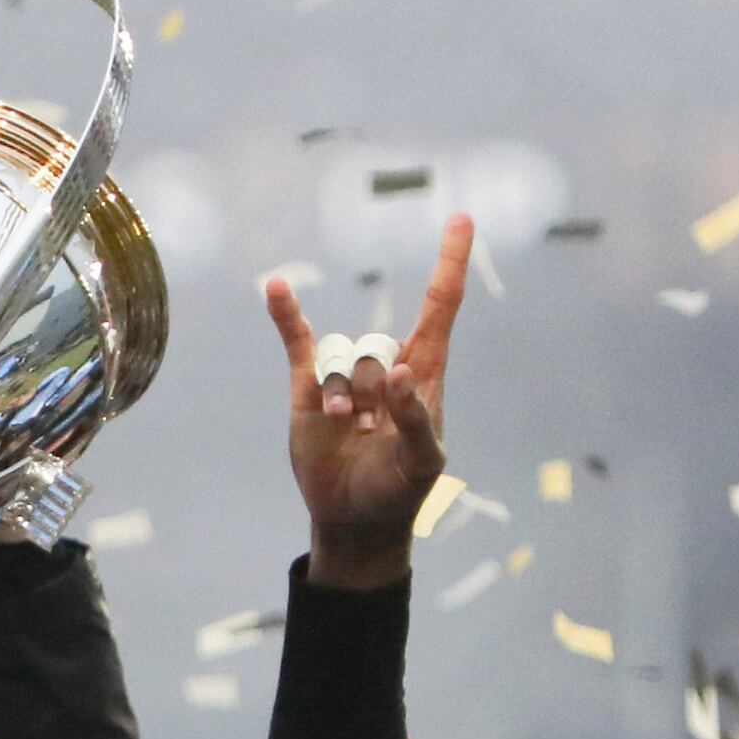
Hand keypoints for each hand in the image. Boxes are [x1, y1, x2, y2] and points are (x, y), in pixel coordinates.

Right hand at [267, 216, 469, 591]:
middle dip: (371, 385)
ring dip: (340, 391)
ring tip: (344, 427)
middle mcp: (385, 365)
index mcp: (424, 373)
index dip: (449, 263)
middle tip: (368, 427)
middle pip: (379, 344)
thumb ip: (415, 418)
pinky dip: (287, 316)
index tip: (461, 220)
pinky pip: (299, 341)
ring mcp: (345, 375)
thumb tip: (400, 374)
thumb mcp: (423, 462)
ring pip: (341, 353)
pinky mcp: (309, 388)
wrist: (354, 518)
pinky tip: (277, 289)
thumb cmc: (399, 490)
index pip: (440, 306)